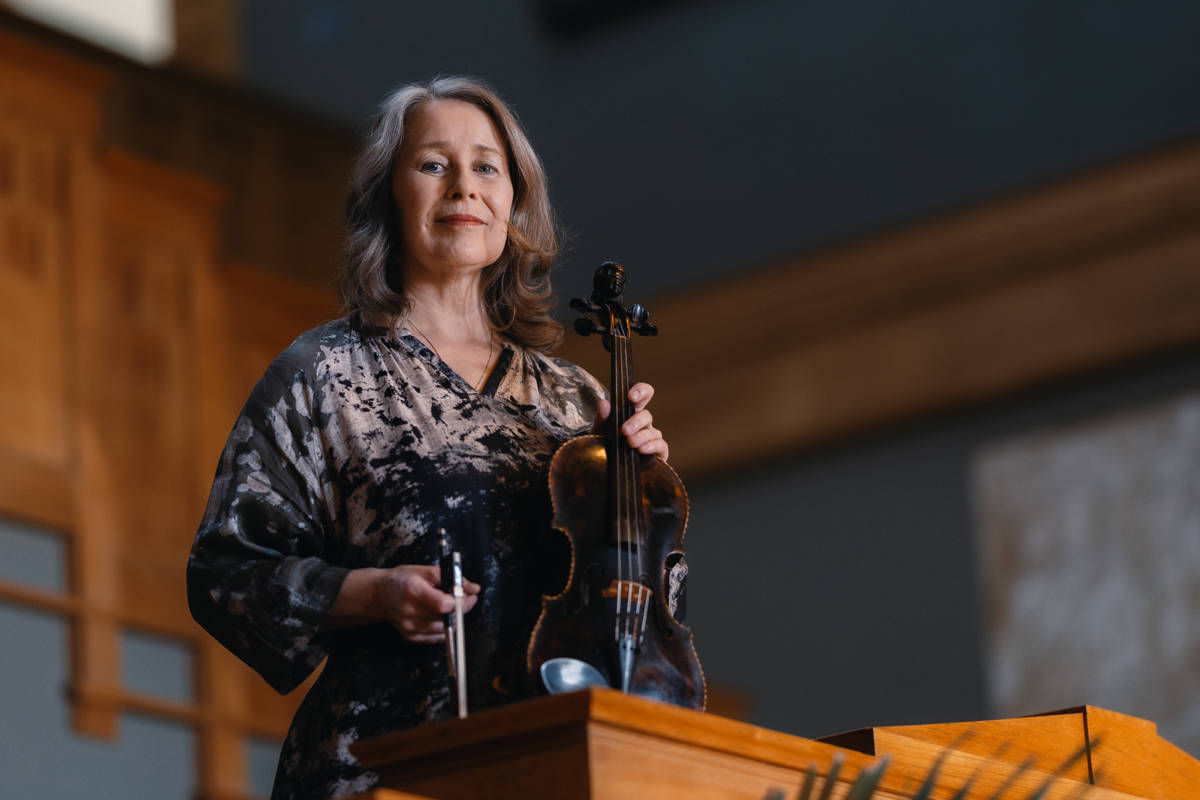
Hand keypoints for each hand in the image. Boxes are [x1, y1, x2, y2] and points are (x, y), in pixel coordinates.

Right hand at [350, 565, 479, 642]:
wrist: (378, 596)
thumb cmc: (402, 580)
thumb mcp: (426, 570)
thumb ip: (453, 578)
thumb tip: (475, 588)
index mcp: (413, 591)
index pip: (443, 604)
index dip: (461, 601)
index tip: (469, 595)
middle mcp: (410, 612)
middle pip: (447, 618)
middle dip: (462, 608)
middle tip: (465, 598)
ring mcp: (410, 627)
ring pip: (445, 629)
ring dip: (454, 617)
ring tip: (451, 605)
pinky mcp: (411, 637)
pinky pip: (437, 637)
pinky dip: (445, 626)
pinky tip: (442, 616)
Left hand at [593, 381, 669, 462]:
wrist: (603, 470)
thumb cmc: (602, 447)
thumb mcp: (598, 432)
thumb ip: (601, 418)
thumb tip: (604, 403)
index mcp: (630, 413)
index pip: (643, 394)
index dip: (641, 391)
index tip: (631, 397)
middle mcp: (643, 424)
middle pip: (646, 415)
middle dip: (636, 421)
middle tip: (624, 430)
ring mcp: (651, 438)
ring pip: (653, 431)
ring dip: (642, 436)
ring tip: (630, 442)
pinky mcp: (657, 453)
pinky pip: (661, 446)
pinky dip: (653, 446)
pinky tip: (642, 449)